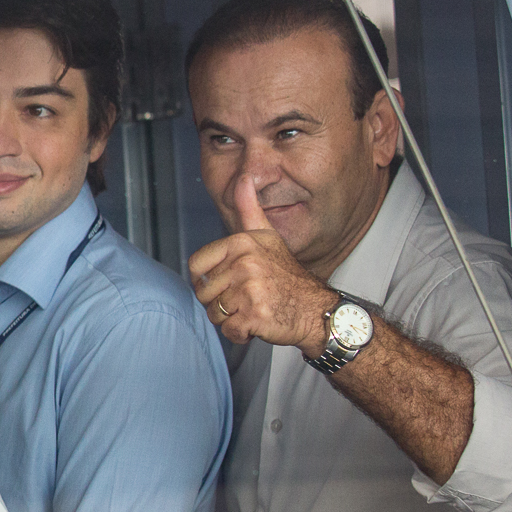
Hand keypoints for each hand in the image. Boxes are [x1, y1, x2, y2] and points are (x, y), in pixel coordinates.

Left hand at [187, 173, 337, 353]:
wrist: (316, 309)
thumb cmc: (286, 276)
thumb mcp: (267, 236)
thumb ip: (249, 208)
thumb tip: (243, 178)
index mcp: (241, 242)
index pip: (196, 267)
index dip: (207, 279)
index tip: (228, 282)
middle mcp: (245, 262)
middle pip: (203, 293)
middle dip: (221, 302)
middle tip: (247, 297)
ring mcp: (250, 289)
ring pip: (214, 313)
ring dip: (230, 318)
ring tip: (253, 308)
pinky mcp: (255, 314)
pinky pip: (229, 331)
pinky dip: (241, 334)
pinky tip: (259, 323)